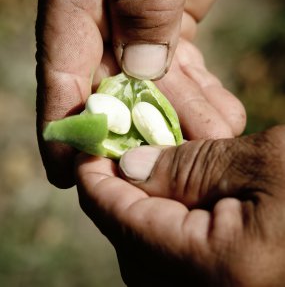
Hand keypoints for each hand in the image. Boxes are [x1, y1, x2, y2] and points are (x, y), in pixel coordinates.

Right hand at [31, 0, 250, 187]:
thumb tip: (139, 69)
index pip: (61, 63)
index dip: (64, 122)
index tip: (69, 174)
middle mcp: (94, 7)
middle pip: (108, 83)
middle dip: (140, 127)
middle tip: (174, 160)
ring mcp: (129, 20)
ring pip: (148, 83)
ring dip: (181, 114)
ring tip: (216, 136)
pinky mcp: (162, 26)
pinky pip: (176, 70)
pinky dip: (197, 94)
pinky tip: (220, 114)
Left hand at [76, 125, 284, 286]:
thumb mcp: (265, 163)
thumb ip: (191, 165)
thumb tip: (130, 165)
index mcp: (213, 270)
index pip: (121, 219)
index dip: (97, 179)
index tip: (88, 148)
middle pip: (130, 240)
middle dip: (120, 193)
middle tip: (123, 152)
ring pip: (151, 254)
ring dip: (142, 209)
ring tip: (152, 169)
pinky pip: (177, 263)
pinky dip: (167, 227)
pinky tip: (181, 198)